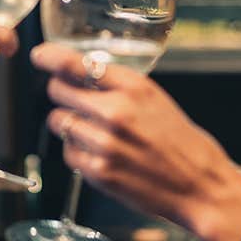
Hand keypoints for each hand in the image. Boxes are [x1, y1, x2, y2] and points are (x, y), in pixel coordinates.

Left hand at [30, 42, 240, 240]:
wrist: (200, 185)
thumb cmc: (181, 142)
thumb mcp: (156, 100)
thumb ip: (119, 86)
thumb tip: (81, 74)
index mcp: (134, 87)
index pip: (75, 63)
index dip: (51, 58)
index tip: (40, 55)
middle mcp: (116, 112)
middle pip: (58, 90)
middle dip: (61, 93)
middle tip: (74, 100)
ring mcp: (104, 143)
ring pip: (58, 121)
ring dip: (69, 124)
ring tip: (94, 131)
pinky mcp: (98, 172)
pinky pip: (68, 152)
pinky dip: (77, 151)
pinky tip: (99, 153)